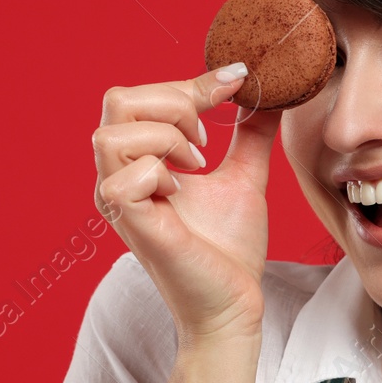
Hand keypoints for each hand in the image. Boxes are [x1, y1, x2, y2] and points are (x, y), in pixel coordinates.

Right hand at [94, 66, 280, 344]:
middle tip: (208, 139)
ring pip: (112, 134)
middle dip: (174, 104)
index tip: (236, 81)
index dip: (189, 83)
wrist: (234, 301)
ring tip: (198, 166)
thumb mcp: (244, 175)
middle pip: (118, 101)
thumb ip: (250, 132)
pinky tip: (181, 193)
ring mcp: (117, 201)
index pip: (141, 97)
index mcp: (138, 161)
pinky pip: (124, 177)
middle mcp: (117, 176)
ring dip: (167, 139)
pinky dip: (159, 174)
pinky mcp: (128, 223)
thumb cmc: (230, 248)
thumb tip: (269, 93)